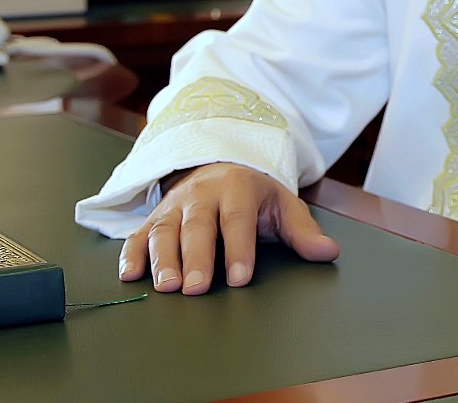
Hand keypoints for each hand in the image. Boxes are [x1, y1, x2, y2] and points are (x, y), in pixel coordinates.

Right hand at [119, 162, 340, 294]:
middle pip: (196, 226)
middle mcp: (201, 194)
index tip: (241, 278)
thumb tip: (327, 253)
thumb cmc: (253, 196)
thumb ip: (302, 231)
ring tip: (166, 288)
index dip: (239, 247)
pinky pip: (138, 234)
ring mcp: (174, 206)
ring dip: (162, 259)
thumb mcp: (282, 205)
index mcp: (237, 188)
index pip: (237, 218)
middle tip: (197, 289)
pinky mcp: (154, 218)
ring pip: (164, 230)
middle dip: (196, 258)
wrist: (218, 167)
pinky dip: (131, 254)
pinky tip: (130, 276)